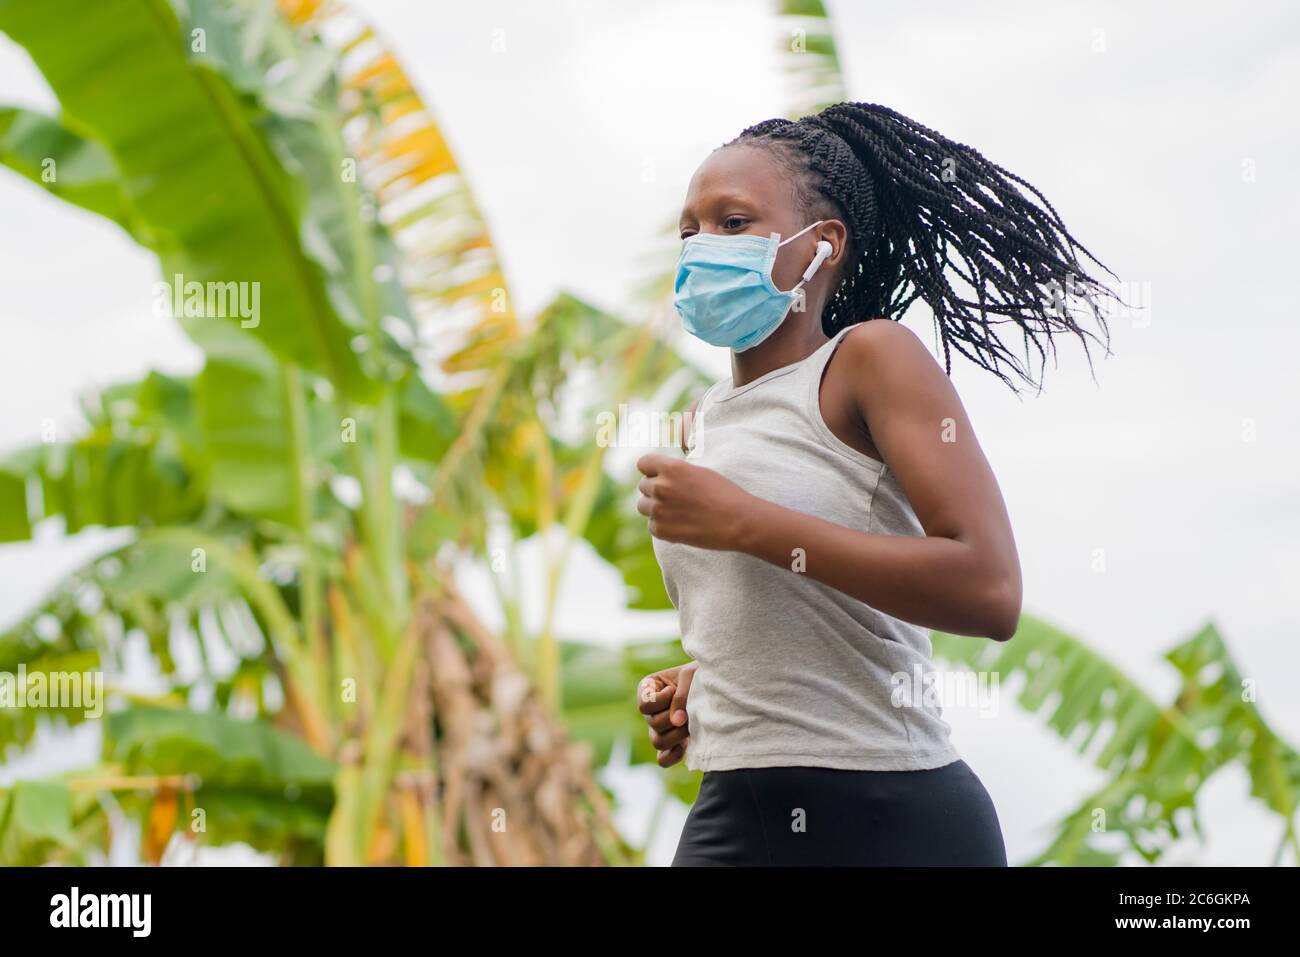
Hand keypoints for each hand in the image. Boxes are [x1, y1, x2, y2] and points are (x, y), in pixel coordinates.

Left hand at [635, 453, 751, 549]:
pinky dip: (663, 527)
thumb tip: (659, 474)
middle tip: (678, 498)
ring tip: (678, 512)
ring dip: (656, 508)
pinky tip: (682, 525)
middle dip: (656, 491)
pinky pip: (651, 526)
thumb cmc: (724, 494)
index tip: (660, 476)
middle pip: (643, 486)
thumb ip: (676, 471)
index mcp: (672, 468)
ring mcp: (659, 510)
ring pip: (643, 506)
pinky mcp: (662, 530)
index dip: (652, 470)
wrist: (739, 522)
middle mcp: (661, 486)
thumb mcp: (699, 472)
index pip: (643, 463)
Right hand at [637, 662, 696, 767]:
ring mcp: (659, 728)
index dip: (661, 700)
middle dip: (675, 718)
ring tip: (692, 724)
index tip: (674, 689)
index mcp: (648, 689)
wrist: (716, 686)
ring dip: (678, 734)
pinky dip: (673, 755)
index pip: (644, 705)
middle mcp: (650, 711)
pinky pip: (663, 759)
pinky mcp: (671, 743)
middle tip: (691, 709)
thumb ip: (680, 697)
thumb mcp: (690, 676)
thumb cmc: (700, 675)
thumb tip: (676, 722)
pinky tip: (687, 745)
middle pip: (653, 724)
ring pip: (657, 742)